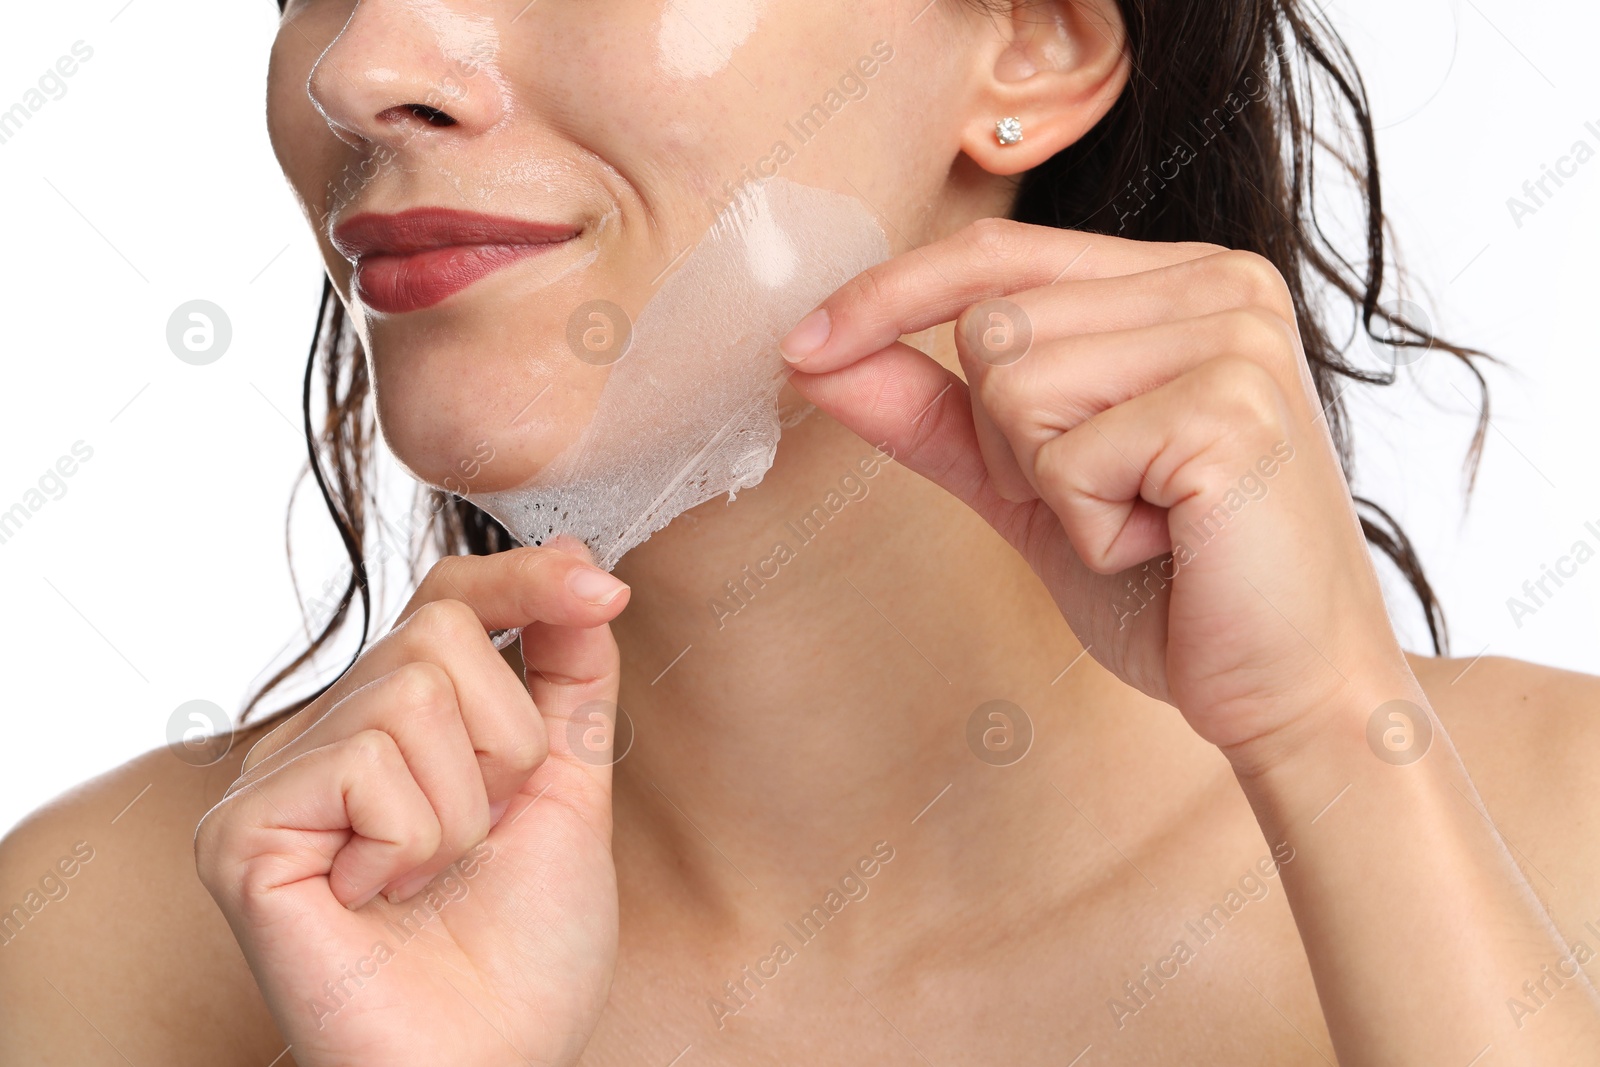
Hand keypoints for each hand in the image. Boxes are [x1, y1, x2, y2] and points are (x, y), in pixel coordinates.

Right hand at [195, 539, 629, 1066]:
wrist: (488, 1063)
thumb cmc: (523, 950)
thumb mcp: (566, 790)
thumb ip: (571, 682)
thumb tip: (585, 570)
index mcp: (396, 720)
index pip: (448, 597)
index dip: (524, 579)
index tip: (604, 588)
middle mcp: (324, 734)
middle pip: (437, 634)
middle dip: (503, 747)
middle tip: (479, 839)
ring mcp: (275, 781)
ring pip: (409, 697)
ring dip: (461, 810)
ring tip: (428, 879)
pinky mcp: (241, 834)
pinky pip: (366, 767)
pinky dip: (410, 845)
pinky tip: (379, 901)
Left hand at [783, 218, 1414, 771]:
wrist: (1287, 689)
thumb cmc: (1168, 582)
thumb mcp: (1027, 482)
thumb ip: (930, 410)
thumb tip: (812, 354)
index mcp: (1175, 282)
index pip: (997, 255)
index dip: (890, 297)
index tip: (801, 346)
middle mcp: (1217, 284)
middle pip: (992, 324)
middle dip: (1010, 442)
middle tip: (1110, 500)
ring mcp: (1236, 336)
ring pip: (1015, 382)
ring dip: (1050, 487)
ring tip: (1144, 520)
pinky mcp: (1235, 407)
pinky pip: (1065, 455)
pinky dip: (1089, 526)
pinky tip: (1169, 544)